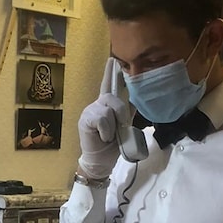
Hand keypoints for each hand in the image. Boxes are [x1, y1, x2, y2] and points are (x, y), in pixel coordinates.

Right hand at [77, 57, 130, 179]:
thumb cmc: (112, 146)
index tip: (113, 60)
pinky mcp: (85, 120)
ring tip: (109, 136)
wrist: (101, 162)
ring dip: (113, 126)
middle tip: (121, 127)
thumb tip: (137, 99)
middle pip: (112, 98)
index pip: (108, 85)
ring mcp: (90, 111)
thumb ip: (128, 113)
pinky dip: (107, 131)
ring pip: (108, 110)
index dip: (110, 73)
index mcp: (107, 106)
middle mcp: (97, 105)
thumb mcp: (124, 127)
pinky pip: (102, 119)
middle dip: (121, 113)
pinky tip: (103, 138)